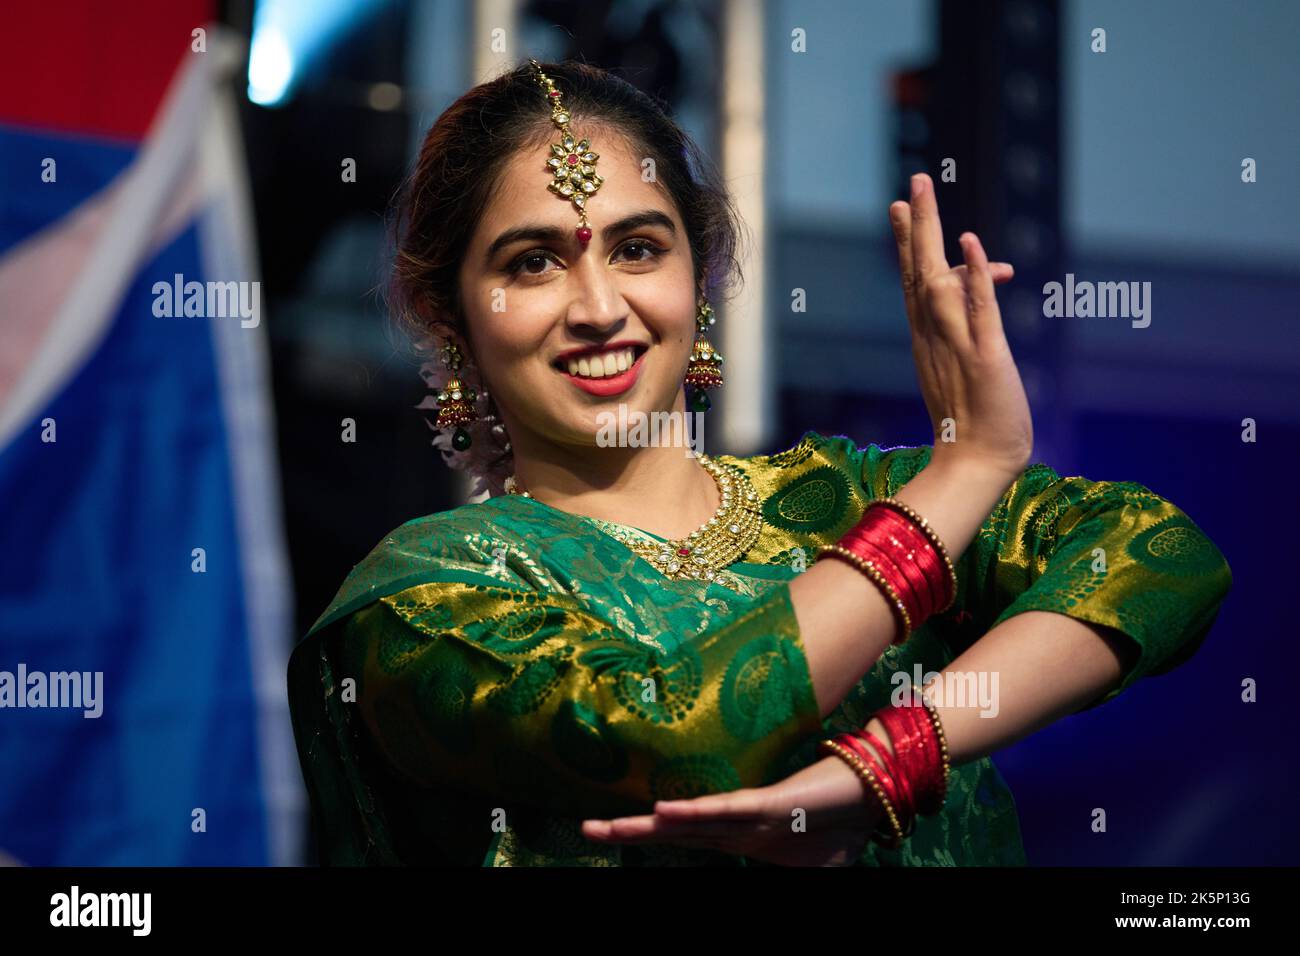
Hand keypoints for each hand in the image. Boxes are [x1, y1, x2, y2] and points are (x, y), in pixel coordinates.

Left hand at [581, 755, 881, 865]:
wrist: (873, 794)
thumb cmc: (837, 825)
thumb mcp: (804, 863)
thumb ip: (777, 863)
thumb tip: (772, 863)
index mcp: (738, 834)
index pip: (681, 837)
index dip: (645, 834)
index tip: (607, 831)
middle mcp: (735, 822)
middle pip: (672, 829)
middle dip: (629, 830)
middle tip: (585, 827)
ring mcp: (750, 813)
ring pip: (689, 820)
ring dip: (648, 824)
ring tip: (608, 826)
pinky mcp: (770, 805)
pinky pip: (725, 811)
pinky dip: (694, 812)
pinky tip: (664, 811)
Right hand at [891, 173, 1033, 483]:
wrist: (977, 464)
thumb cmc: (974, 422)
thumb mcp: (963, 368)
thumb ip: (965, 334)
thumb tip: (970, 311)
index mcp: (927, 339)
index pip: (914, 282)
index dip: (907, 243)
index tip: (901, 208)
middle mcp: (933, 336)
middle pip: (917, 271)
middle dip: (915, 226)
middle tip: (911, 183)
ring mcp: (955, 344)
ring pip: (937, 280)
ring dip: (930, 235)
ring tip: (923, 194)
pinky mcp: (983, 357)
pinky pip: (977, 310)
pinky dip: (975, 275)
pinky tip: (972, 242)